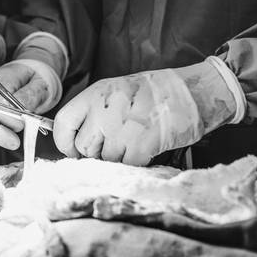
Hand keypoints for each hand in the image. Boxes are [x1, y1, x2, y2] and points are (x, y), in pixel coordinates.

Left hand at [53, 60, 240, 165]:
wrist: (194, 92)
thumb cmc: (154, 93)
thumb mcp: (116, 92)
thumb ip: (94, 112)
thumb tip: (77, 141)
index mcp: (95, 95)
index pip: (63, 123)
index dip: (64, 141)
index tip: (72, 149)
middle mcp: (104, 111)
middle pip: (84, 147)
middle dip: (96, 151)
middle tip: (115, 144)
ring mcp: (121, 129)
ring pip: (106, 159)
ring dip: (119, 156)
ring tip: (135, 139)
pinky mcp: (140, 146)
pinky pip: (128, 164)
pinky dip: (137, 161)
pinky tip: (147, 146)